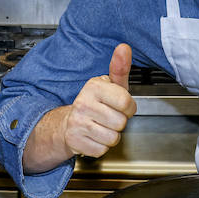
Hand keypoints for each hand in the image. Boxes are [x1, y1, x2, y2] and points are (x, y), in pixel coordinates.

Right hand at [60, 43, 136, 158]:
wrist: (69, 123)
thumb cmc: (95, 103)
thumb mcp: (109, 85)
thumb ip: (120, 68)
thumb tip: (124, 48)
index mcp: (93, 87)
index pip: (126, 103)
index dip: (129, 108)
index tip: (121, 106)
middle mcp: (83, 103)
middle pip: (121, 122)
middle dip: (119, 122)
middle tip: (108, 116)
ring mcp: (77, 123)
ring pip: (112, 138)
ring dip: (111, 135)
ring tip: (101, 126)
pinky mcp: (75, 141)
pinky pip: (102, 150)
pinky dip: (101, 146)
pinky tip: (94, 136)